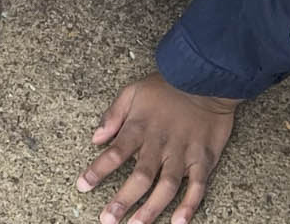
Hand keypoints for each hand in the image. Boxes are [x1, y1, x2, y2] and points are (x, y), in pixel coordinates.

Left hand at [78, 73, 236, 223]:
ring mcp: (183, 153)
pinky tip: (179, 222)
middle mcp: (160, 143)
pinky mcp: (204, 158)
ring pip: (166, 186)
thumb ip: (113, 115)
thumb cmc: (167, 86)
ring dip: (151, 208)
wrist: (207, 80)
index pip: (114, 152)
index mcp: (140, 127)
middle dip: (123, 200)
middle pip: (140, 176)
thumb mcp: (133, 91)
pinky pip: (198, 186)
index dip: (98, 170)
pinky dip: (190, 205)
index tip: (82, 186)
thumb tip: (96, 138)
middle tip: (107, 220)